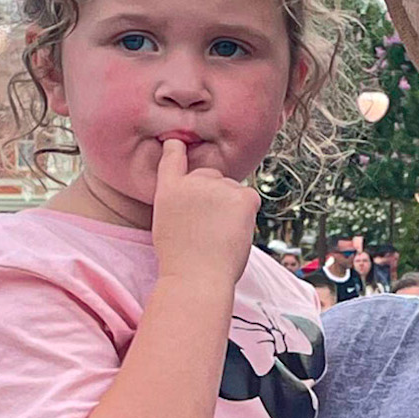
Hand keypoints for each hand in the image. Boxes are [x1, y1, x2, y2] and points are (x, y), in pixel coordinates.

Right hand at [151, 135, 258, 286]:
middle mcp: (192, 182)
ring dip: (231, 207)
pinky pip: (250, 198)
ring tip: (219, 235)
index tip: (178, 140)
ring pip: (232, 190)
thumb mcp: (168, 225)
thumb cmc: (182, 262)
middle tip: (208, 229)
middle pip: (212, 177)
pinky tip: (234, 231)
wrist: (196, 277)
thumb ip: (182, 204)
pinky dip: (247, 214)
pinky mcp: (241, 196)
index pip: (173, 159)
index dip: (176, 147)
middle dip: (215, 195)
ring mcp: (217, 187)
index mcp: (169, 190)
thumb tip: (206, 200)